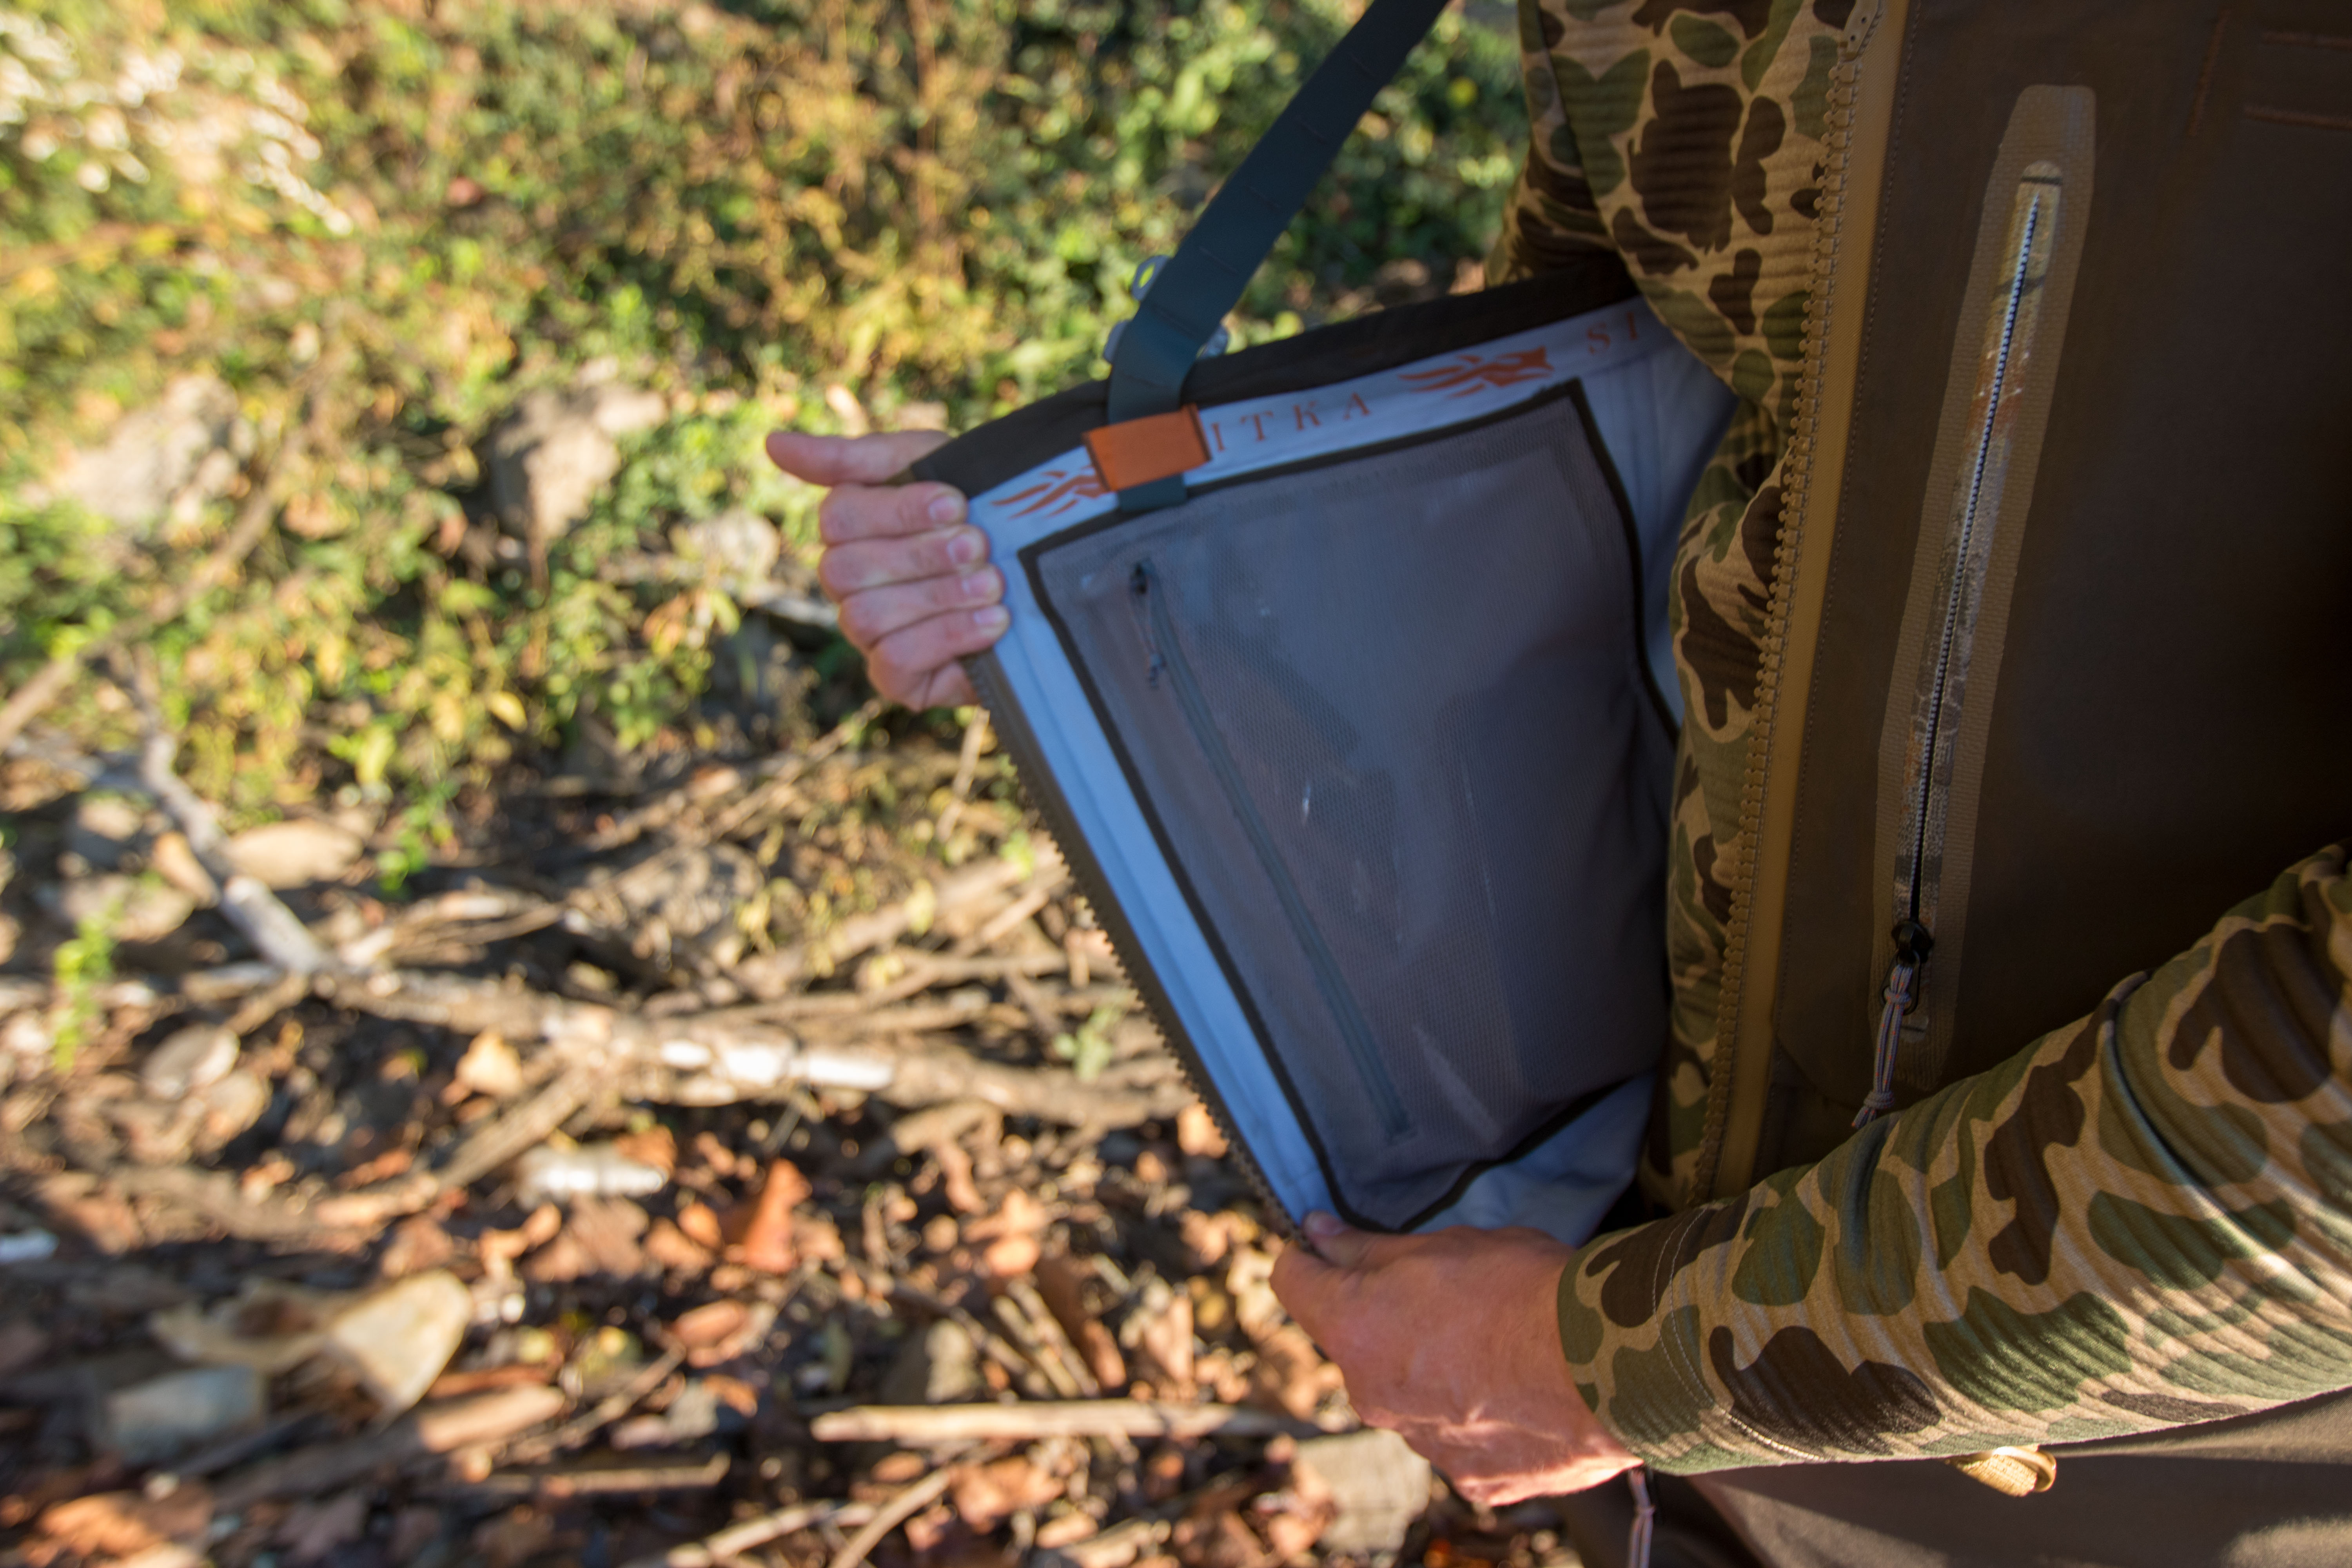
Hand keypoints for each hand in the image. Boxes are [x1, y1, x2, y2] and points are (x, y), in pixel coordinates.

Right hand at [763, 429, 1006, 708]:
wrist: (1047, 571)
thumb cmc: (981, 507)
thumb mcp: (932, 463)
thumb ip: (856, 456)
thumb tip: (772, 444)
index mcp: (849, 527)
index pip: (839, 517)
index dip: (898, 511)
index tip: (957, 502)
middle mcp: (847, 582)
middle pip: (847, 570)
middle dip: (923, 556)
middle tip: (980, 546)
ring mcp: (866, 632)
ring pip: (868, 615)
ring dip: (939, 596)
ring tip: (994, 584)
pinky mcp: (895, 678)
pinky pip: (894, 660)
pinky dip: (948, 636)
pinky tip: (994, 621)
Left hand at [1272, 1212, 1638, 1505]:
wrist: (1611, 1367)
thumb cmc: (1527, 1291)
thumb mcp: (1443, 1245)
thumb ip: (1369, 1249)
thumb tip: (1316, 1234)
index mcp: (1354, 1328)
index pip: (1292, 1280)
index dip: (1310, 1255)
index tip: (1329, 1242)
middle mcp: (1372, 1395)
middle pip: (1353, 1342)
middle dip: (1383, 1316)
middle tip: (1444, 1291)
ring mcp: (1422, 1444)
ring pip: (1404, 1393)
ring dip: (1430, 1368)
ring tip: (1495, 1343)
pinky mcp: (1473, 1479)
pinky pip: (1456, 1439)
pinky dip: (1474, 1415)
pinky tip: (1516, 1390)